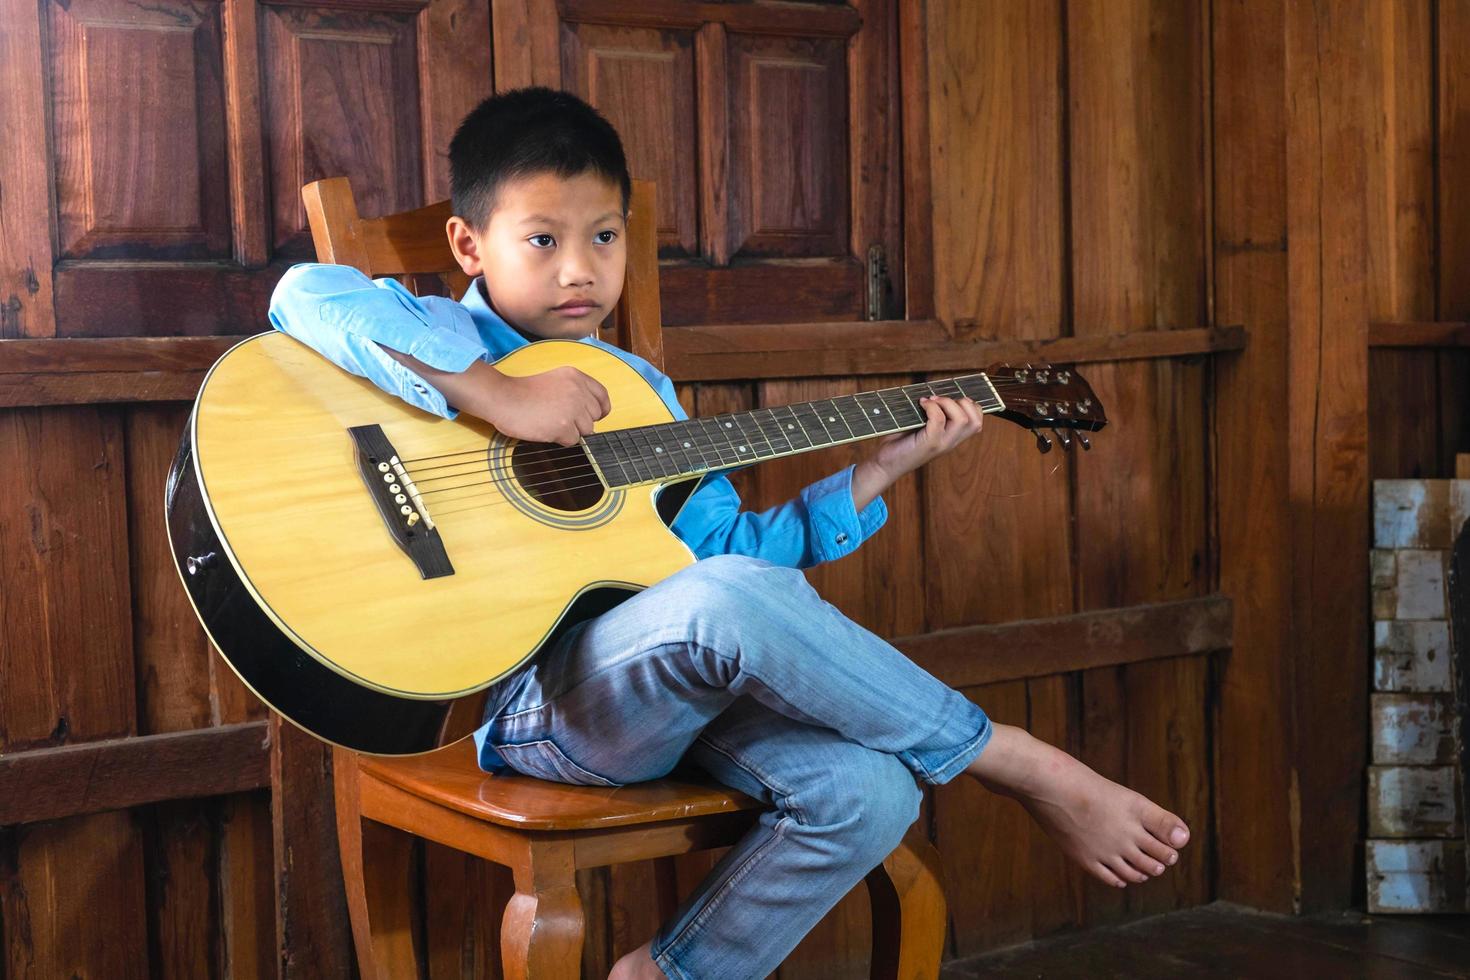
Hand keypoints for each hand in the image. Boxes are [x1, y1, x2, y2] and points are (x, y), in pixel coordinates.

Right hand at [473, 365, 610, 445]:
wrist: (503, 397)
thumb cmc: (523, 391)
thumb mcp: (555, 379)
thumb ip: (575, 391)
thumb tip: (591, 414)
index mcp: (576, 376)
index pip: (602, 395)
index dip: (601, 409)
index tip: (597, 416)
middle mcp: (577, 390)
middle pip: (594, 416)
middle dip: (580, 422)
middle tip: (560, 419)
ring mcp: (571, 408)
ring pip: (585, 430)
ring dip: (570, 431)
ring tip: (550, 422)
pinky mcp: (563, 426)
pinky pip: (572, 441)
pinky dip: (560, 439)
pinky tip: (546, 429)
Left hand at [869, 394, 983, 480]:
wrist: (885, 464)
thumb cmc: (900, 442)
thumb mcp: (920, 425)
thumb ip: (932, 412)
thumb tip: (933, 390)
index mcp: (953, 438)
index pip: (977, 422)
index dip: (969, 405)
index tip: (948, 399)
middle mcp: (951, 443)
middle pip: (975, 420)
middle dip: (962, 402)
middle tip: (939, 400)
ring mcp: (942, 444)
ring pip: (963, 420)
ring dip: (947, 403)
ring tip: (930, 401)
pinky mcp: (928, 444)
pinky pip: (938, 420)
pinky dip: (931, 407)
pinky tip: (921, 405)